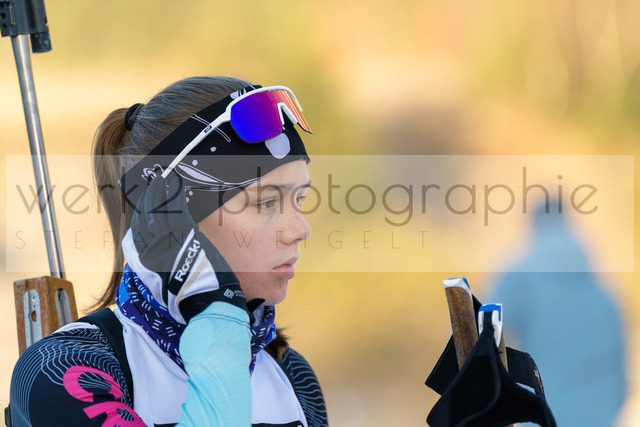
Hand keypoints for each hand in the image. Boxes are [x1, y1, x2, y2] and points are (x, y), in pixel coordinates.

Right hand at [122, 174, 246, 323]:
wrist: (207, 303)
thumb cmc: (192, 297)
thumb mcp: (166, 285)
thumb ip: (160, 266)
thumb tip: (163, 254)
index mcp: (144, 264)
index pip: (136, 233)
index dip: (140, 216)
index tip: (144, 204)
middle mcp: (149, 251)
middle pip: (142, 218)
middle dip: (147, 199)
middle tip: (153, 186)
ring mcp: (164, 241)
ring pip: (156, 209)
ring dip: (158, 191)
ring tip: (161, 179)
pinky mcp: (182, 234)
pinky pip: (174, 208)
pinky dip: (172, 193)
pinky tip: (174, 183)